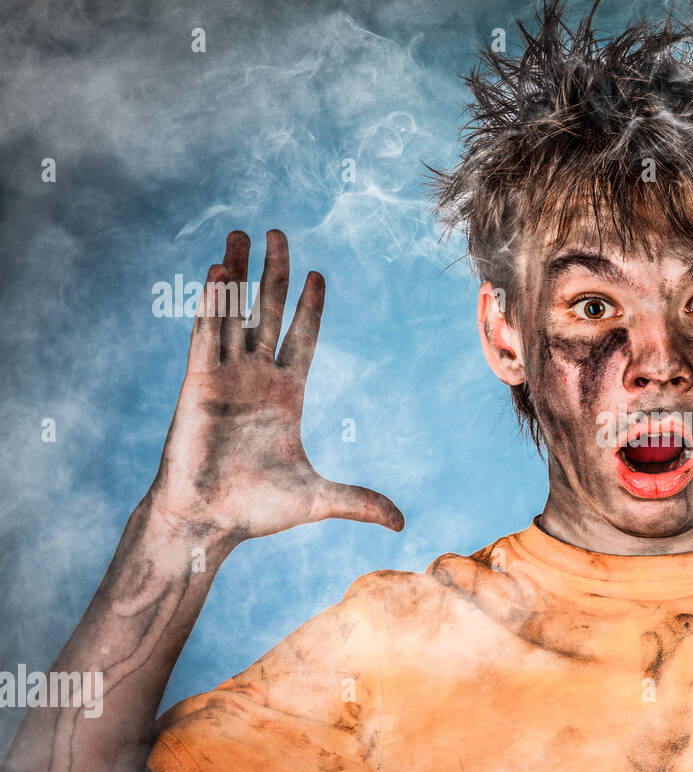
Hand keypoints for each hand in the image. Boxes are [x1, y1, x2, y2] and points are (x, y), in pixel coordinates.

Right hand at [145, 230, 403, 541]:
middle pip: (267, 312)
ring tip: (241, 234)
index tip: (318, 275)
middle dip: (274, 274)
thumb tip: (400, 523)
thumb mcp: (319, 501)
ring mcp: (225, 377)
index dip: (310, 307)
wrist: (208, 523)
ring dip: (237, 274)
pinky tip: (218, 271)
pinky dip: (212, 303)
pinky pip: (206, 334)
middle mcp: (254, 378)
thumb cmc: (256, 511)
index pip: (301, 338)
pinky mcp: (198, 383)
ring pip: (233, 314)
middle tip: (277, 234)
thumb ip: (360, 502)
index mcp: (285, 395)